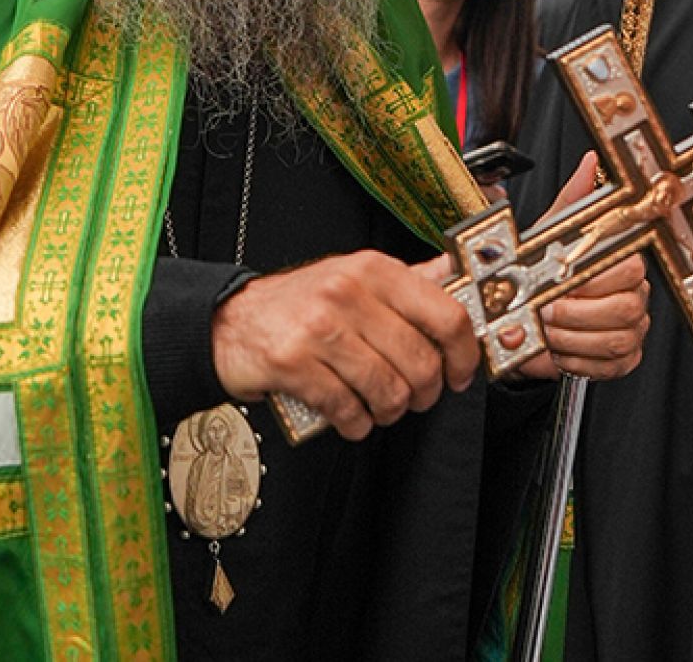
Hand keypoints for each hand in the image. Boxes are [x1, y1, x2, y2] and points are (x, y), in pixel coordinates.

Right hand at [212, 250, 479, 441]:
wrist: (228, 320)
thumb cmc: (300, 303)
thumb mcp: (356, 277)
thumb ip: (409, 282)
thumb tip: (460, 279)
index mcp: (373, 269)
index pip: (446, 314)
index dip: (464, 353)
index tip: (462, 373)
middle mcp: (348, 293)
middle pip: (420, 362)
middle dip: (424, 393)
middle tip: (414, 397)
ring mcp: (319, 328)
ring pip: (388, 391)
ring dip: (388, 412)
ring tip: (377, 407)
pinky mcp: (293, 363)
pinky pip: (347, 409)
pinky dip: (355, 423)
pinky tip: (349, 416)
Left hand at [518, 151, 651, 380]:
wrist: (519, 325)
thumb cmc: (537, 277)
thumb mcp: (549, 234)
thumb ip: (572, 200)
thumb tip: (591, 162)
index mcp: (620, 262)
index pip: (627, 267)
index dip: (591, 278)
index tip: (559, 281)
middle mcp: (633, 295)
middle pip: (626, 307)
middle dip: (578, 312)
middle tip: (546, 309)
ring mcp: (631, 330)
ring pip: (616, 338)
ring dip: (572, 337)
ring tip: (546, 331)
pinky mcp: (622, 360)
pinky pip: (610, 365)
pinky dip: (578, 360)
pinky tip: (559, 351)